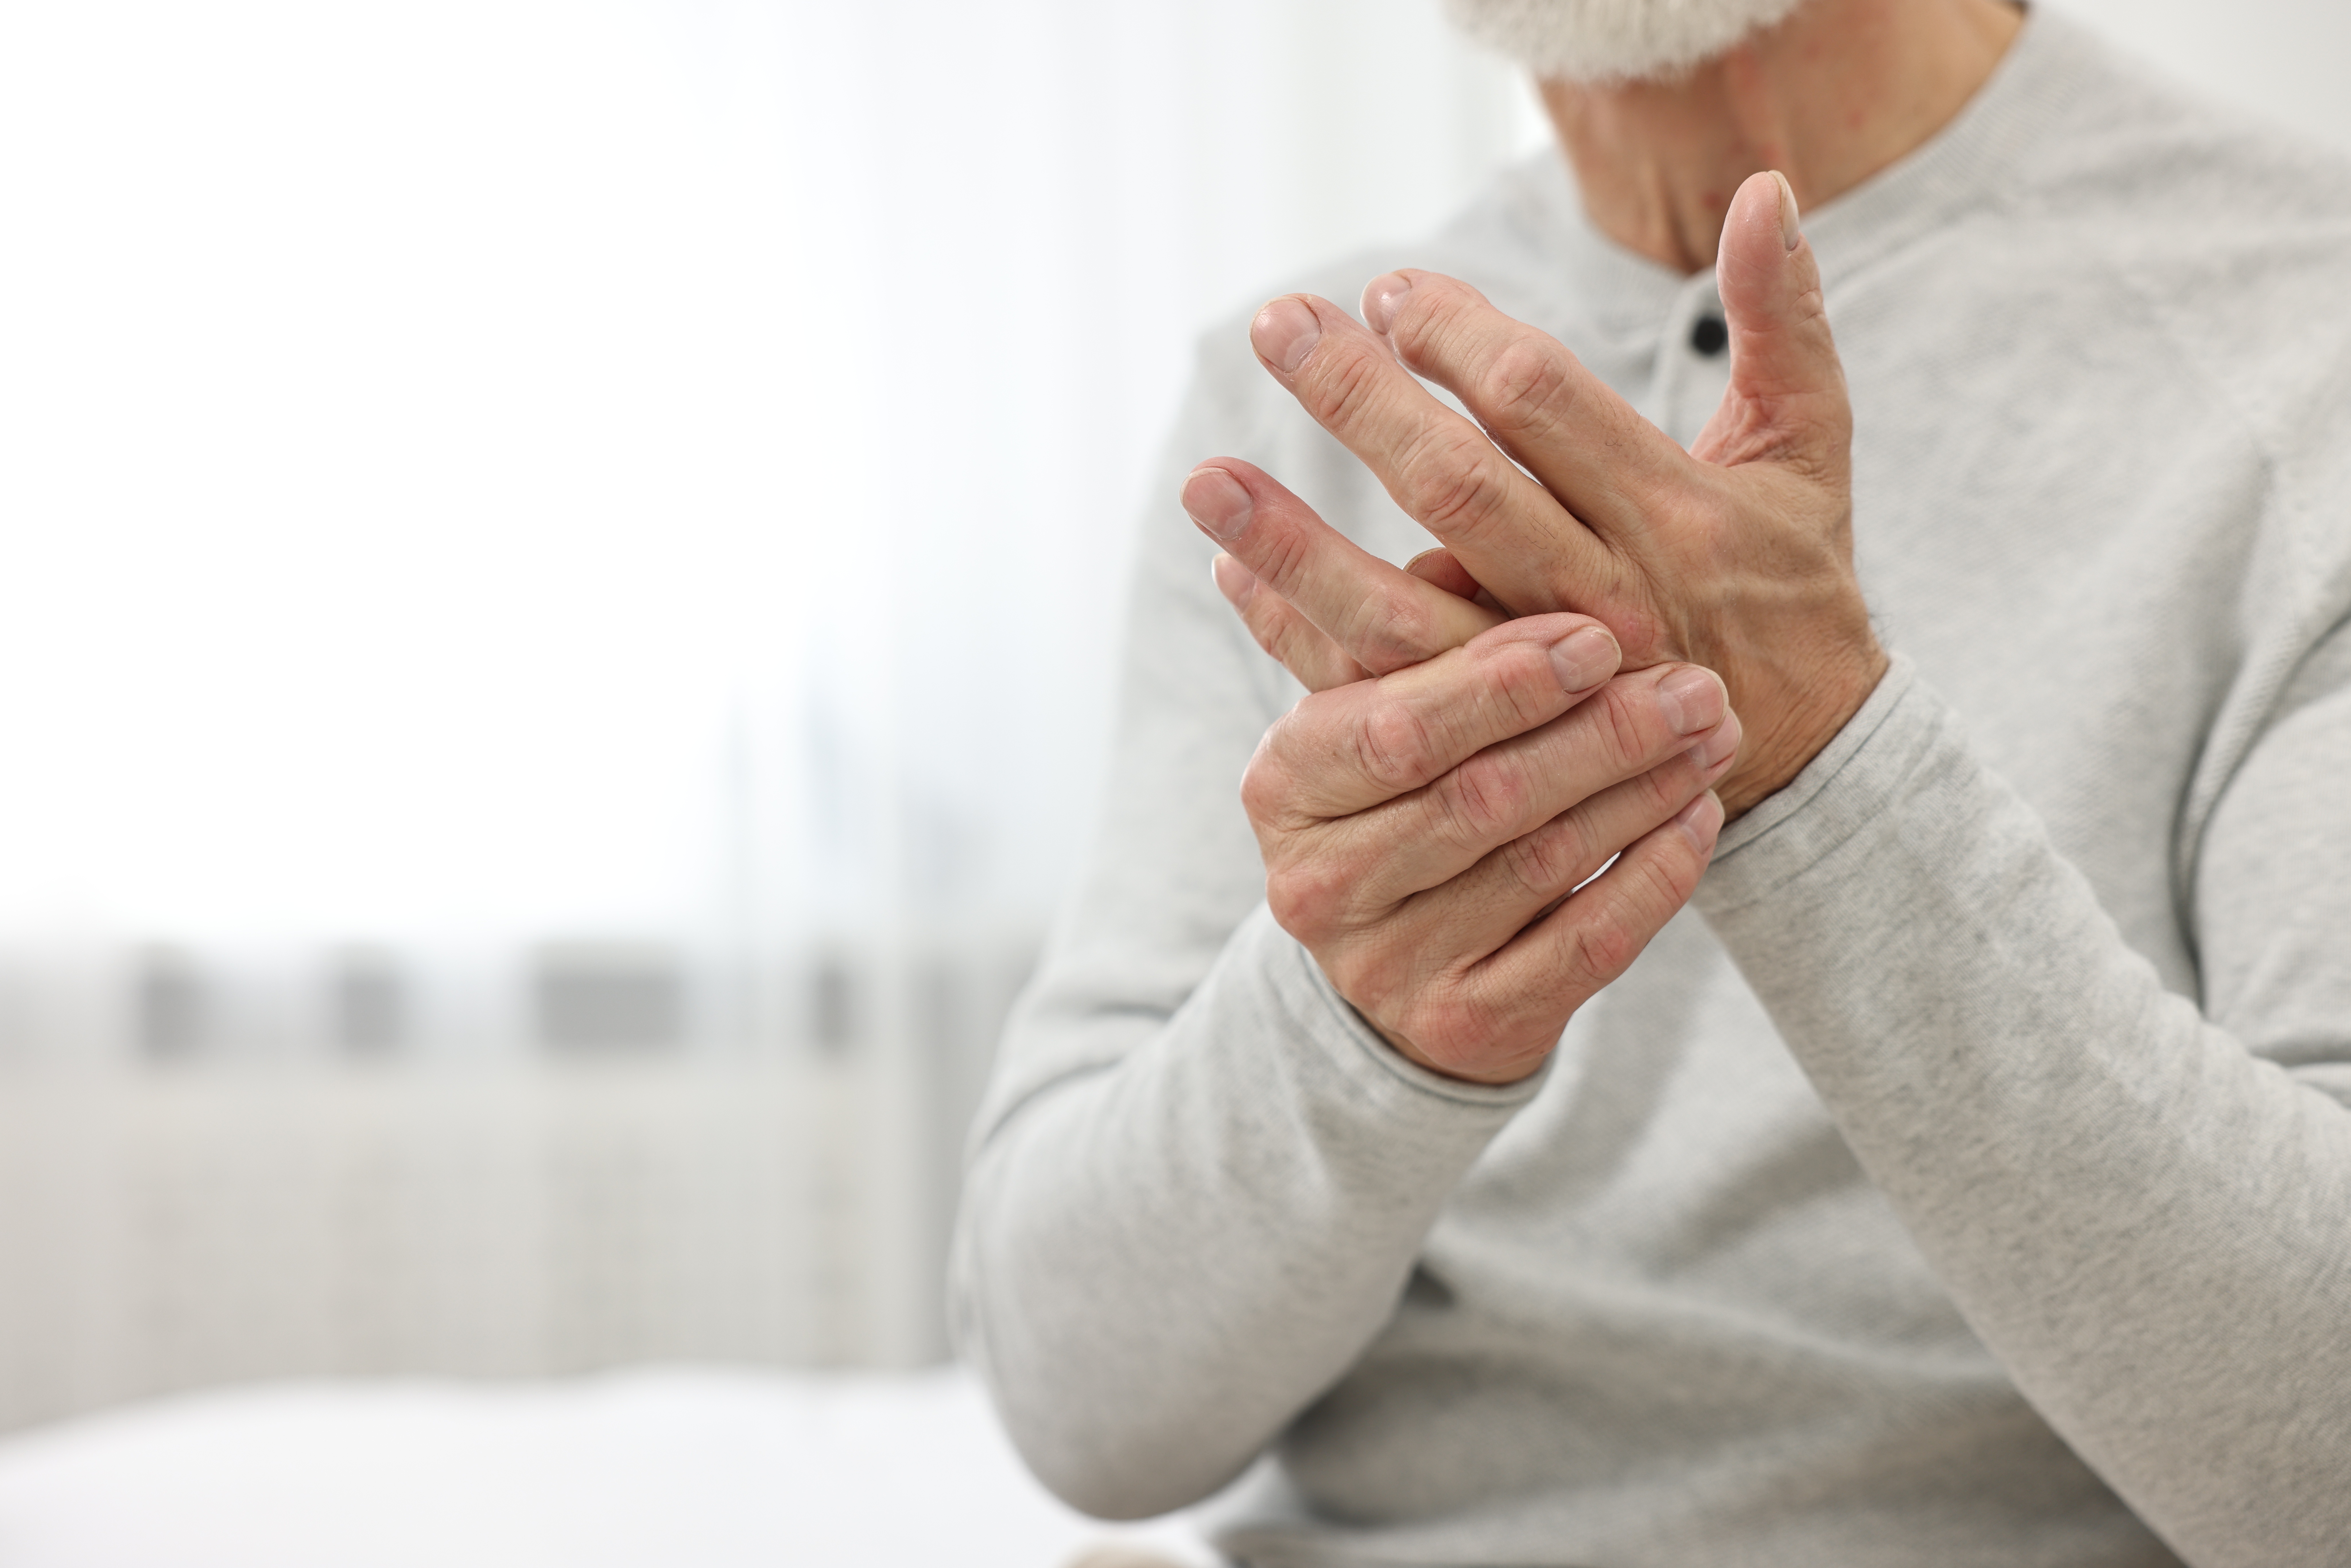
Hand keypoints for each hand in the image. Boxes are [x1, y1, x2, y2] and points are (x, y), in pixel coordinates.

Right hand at [1203, 528, 1736, 1083]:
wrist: (1400, 961)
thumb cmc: (1399, 792)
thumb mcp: (1373, 705)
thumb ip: (1376, 622)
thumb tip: (1357, 535)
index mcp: (1284, 783)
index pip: (1397, 725)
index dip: (1502, 680)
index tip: (1600, 633)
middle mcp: (1319, 883)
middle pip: (1479, 794)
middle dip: (1599, 733)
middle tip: (1696, 682)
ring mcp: (1387, 966)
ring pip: (1541, 863)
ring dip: (1643, 790)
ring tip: (1716, 729)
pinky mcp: (1464, 1028)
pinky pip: (1584, 946)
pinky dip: (1654, 876)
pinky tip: (1702, 818)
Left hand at [1235, 169, 1885, 817]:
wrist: (1805, 753)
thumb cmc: (1794, 578)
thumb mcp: (1809, 448)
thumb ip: (1785, 318)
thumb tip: (1769, 189)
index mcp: (1675, 512)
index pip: (1544, 407)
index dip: (1459, 341)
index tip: (1391, 293)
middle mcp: (1605, 595)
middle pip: (1459, 488)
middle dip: (1359, 402)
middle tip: (1278, 325)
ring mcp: (1544, 681)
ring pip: (1401, 607)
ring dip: (1295, 542)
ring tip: (1206, 476)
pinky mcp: (1497, 742)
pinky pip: (1382, 683)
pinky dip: (1298, 630)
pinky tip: (1231, 572)